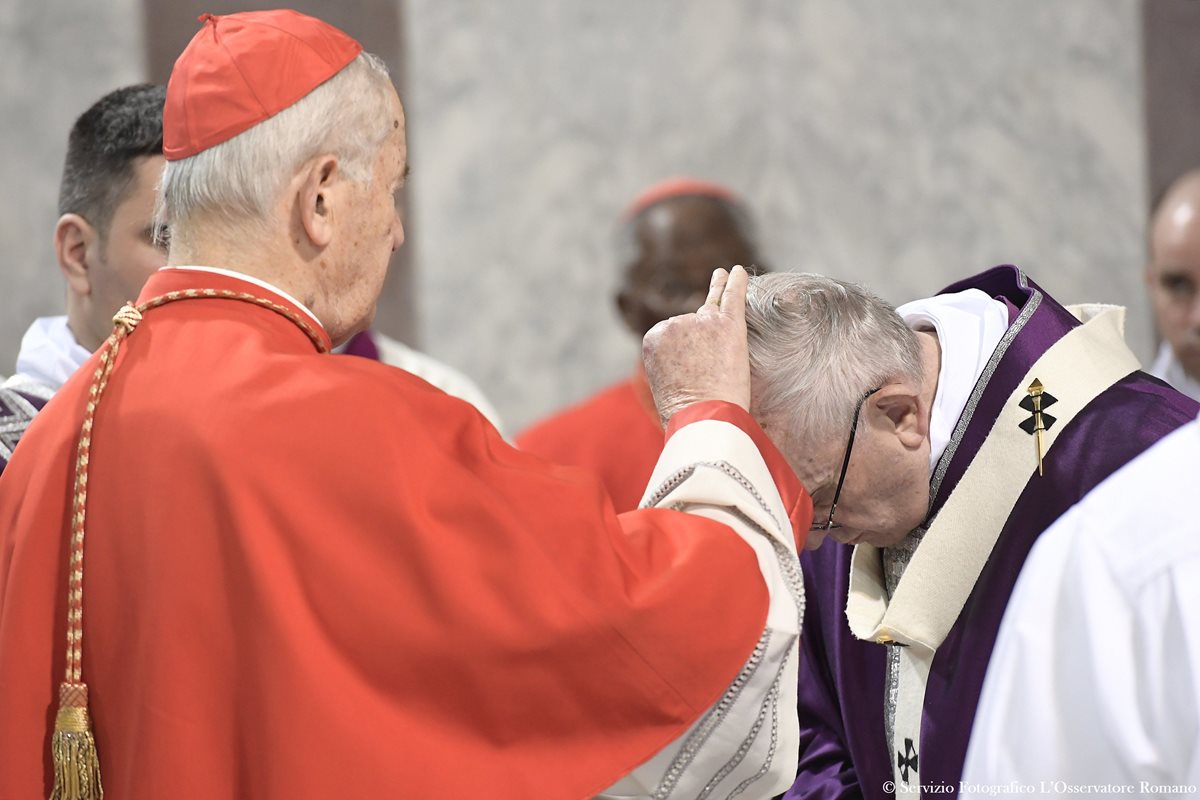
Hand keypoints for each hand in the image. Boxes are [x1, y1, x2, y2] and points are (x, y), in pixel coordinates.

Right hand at [642, 265, 751, 425]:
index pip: (673, 335)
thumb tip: (689, 351)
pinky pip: (733, 296)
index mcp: (652, 338)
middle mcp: (674, 324)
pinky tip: (738, 271)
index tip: (689, 375)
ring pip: (712, 316)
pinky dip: (737, 282)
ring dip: (718, 329)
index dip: (686, 355)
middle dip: (702, 344)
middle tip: (707, 376)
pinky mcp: (729, 325)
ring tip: (721, 327)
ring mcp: (702, 322)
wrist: (704, 419)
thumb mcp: (664, 384)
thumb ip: (671, 360)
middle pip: (692, 324)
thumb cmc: (686, 413)